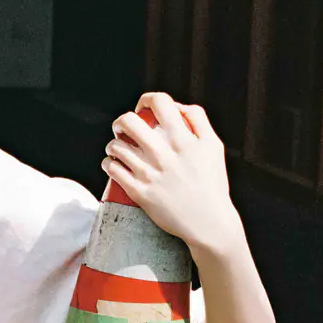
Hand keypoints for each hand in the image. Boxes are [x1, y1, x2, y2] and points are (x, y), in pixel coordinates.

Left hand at [101, 92, 243, 253]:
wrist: (209, 223)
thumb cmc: (211, 183)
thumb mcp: (214, 147)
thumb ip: (199, 121)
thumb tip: (177, 106)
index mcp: (185, 140)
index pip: (160, 102)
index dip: (147, 99)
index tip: (143, 108)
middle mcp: (166, 155)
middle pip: (129, 121)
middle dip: (121, 121)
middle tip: (122, 129)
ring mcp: (150, 174)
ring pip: (116, 146)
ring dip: (113, 144)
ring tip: (117, 149)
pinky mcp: (139, 193)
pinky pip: (112, 169)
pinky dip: (108, 163)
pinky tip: (112, 163)